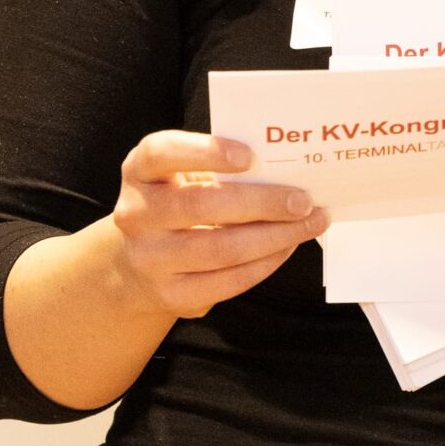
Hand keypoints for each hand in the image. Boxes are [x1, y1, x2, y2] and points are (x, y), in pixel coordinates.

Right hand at [105, 131, 328, 319]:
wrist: (143, 260)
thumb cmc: (181, 201)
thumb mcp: (187, 174)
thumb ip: (224, 167)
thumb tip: (289, 171)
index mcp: (140, 170)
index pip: (161, 153)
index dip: (206, 152)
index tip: (250, 156)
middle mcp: (136, 213)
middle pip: (201, 206)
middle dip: (262, 202)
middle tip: (303, 200)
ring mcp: (149, 258)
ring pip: (220, 249)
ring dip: (274, 237)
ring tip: (308, 224)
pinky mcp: (170, 294)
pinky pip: (227, 281)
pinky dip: (265, 263)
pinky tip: (287, 247)